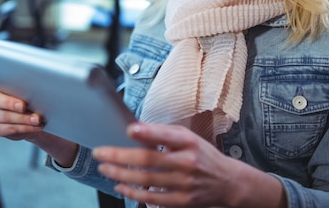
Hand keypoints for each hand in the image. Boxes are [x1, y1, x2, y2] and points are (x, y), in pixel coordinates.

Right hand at [0, 60, 43, 140]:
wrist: (37, 118)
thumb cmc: (32, 97)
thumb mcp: (30, 86)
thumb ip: (25, 79)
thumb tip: (33, 71)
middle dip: (10, 103)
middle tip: (24, 106)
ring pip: (3, 117)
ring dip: (22, 119)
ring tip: (37, 119)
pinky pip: (8, 129)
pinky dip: (23, 128)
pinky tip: (33, 126)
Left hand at [93, 122, 236, 206]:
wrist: (228, 182)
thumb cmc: (203, 155)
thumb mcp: (189, 137)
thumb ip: (164, 133)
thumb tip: (137, 128)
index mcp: (190, 143)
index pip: (167, 137)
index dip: (148, 133)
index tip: (130, 129)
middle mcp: (188, 163)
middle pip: (149, 160)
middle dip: (121, 156)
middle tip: (100, 152)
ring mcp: (184, 184)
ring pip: (147, 180)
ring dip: (122, 174)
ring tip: (105, 168)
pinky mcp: (182, 201)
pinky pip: (153, 198)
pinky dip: (134, 193)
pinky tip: (120, 186)